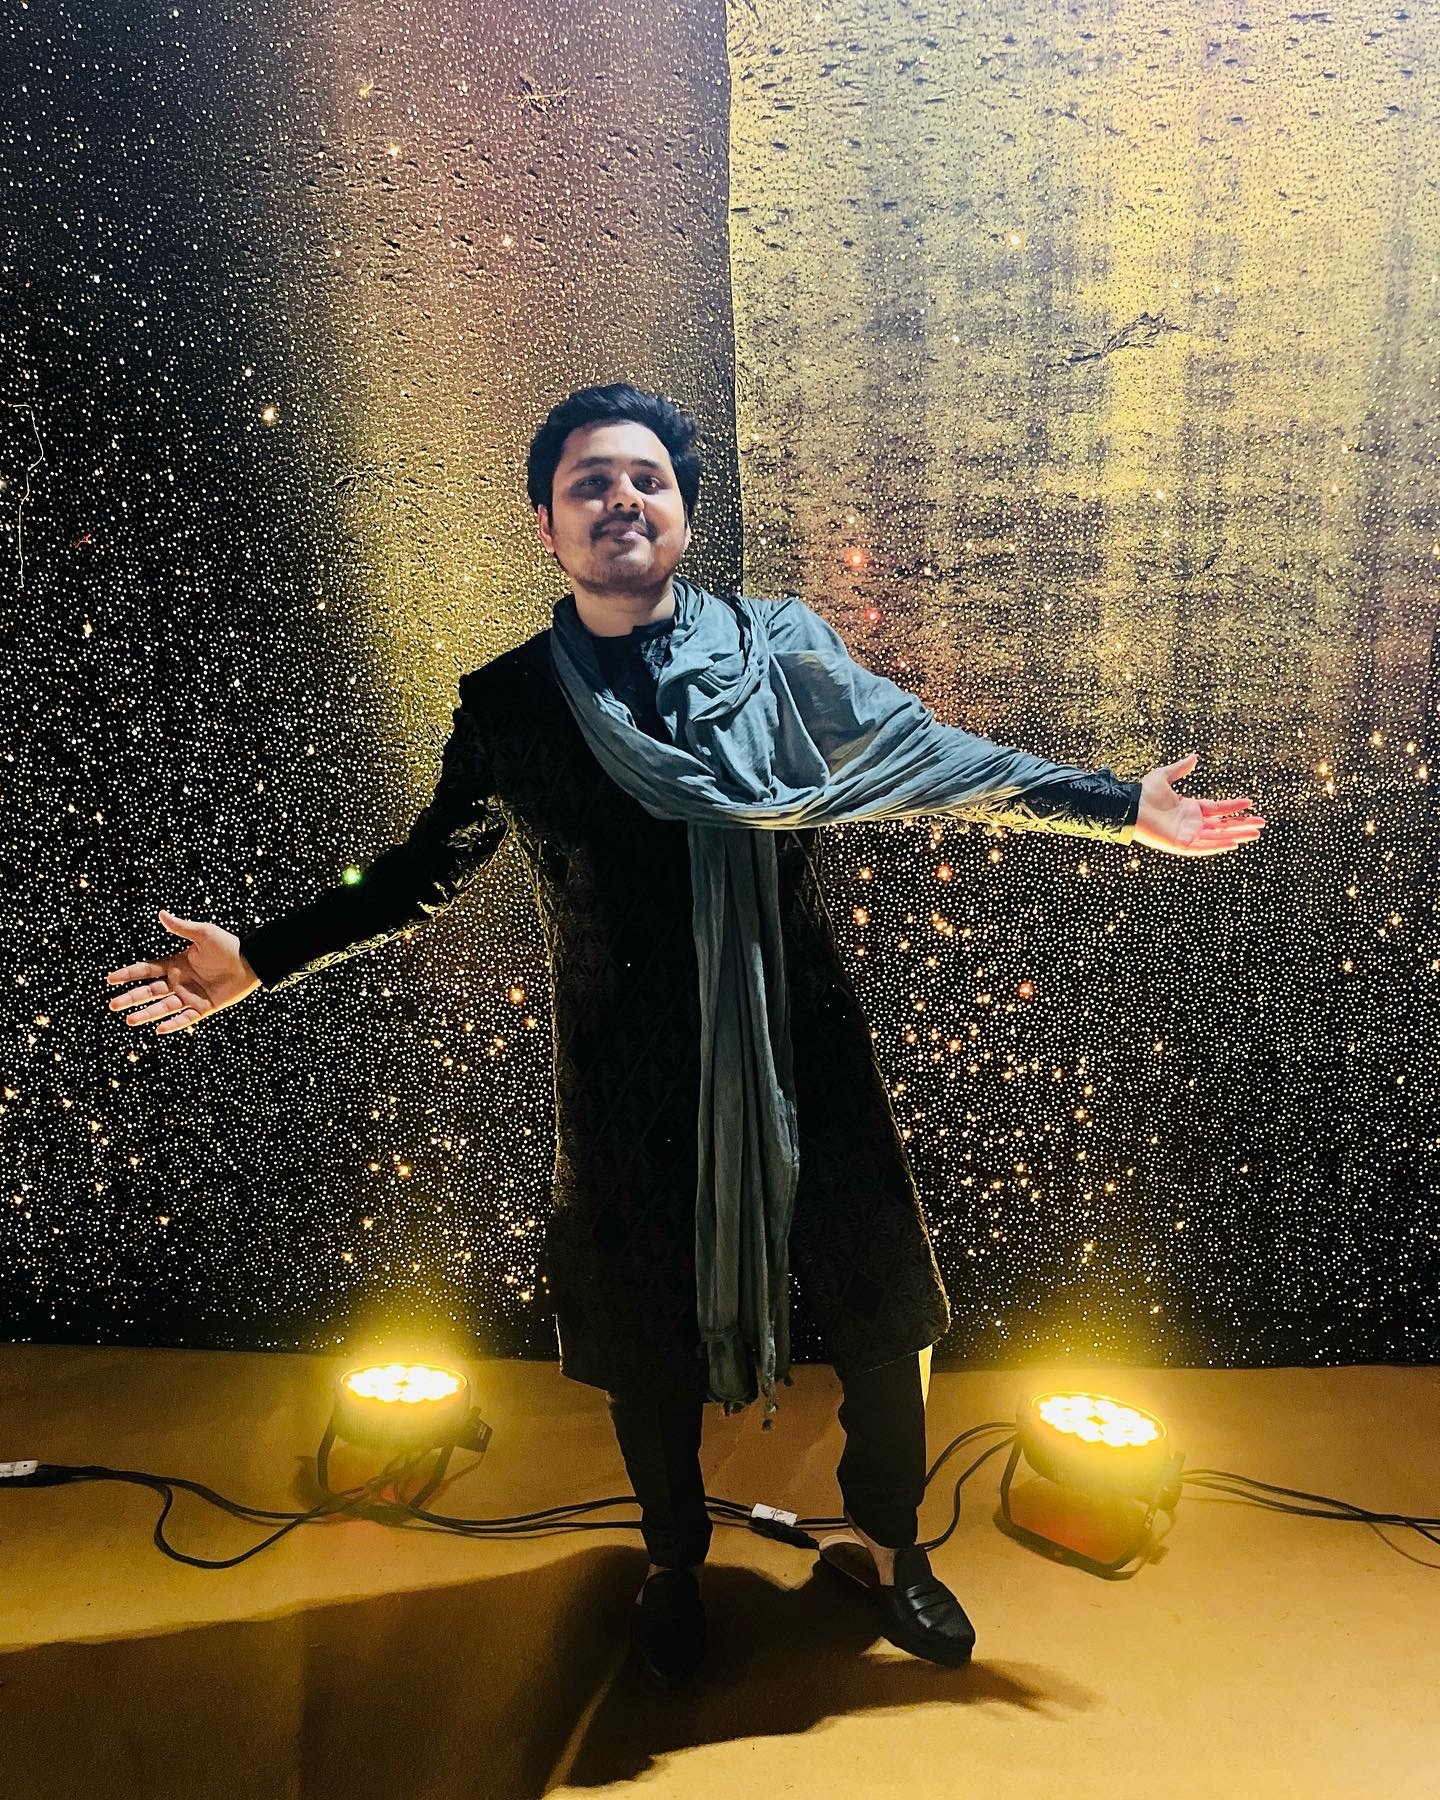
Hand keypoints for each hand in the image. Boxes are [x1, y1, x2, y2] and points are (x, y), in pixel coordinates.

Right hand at [105, 910, 261, 1034]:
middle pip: (150, 992)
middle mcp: (179, 982)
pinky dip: (173, 1024)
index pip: (147, 970)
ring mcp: (190, 996)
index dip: (129, 974)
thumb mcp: (203, 934)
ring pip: (163, 1007)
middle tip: (113, 1004)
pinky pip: (186, 1018)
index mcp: (176, 964)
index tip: (110, 979)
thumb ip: (182, 927)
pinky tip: (159, 1029)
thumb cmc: (228, 946)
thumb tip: (162, 913)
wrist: (251, 962)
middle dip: (131, 998)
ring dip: (146, 1013)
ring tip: (129, 1020)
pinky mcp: (203, 1008)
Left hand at [1133, 751, 1264, 857]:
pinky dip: (1218, 845)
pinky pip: (1203, 847)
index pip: (1218, 809)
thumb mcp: (1164, 776)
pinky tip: (1234, 843)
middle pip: (1222, 825)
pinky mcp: (1181, 845)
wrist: (1129, 806)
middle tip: (1261, 823)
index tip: (1249, 803)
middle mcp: (1191, 823)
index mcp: (1190, 808)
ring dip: (1237, 835)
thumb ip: (1180, 768)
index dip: (1233, 807)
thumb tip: (1194, 756)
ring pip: (1218, 836)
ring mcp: (1187, 834)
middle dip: (1242, 824)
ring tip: (1256, 834)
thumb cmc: (1143, 793)